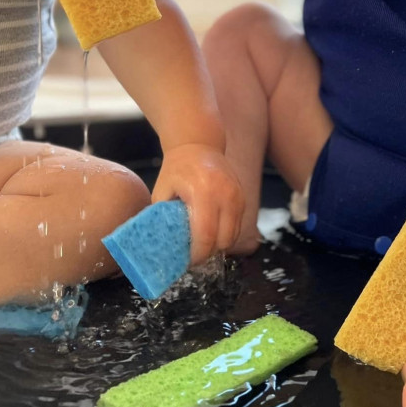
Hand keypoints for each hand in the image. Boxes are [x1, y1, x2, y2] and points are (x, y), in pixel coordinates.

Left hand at [150, 143, 243, 265]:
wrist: (200, 145)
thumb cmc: (176, 169)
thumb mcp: (162, 191)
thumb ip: (163, 217)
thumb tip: (162, 246)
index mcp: (203, 193)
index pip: (205, 235)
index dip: (197, 254)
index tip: (187, 261)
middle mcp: (225, 194)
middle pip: (223, 240)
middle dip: (209, 254)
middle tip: (194, 257)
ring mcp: (237, 195)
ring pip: (233, 235)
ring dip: (219, 245)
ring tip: (203, 245)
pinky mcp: (243, 197)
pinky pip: (237, 225)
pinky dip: (226, 234)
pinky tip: (212, 233)